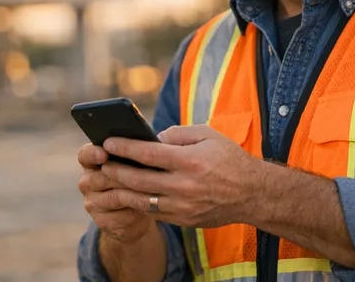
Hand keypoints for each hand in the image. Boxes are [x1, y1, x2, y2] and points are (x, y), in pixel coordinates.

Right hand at [77, 143, 154, 242]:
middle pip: (101, 177)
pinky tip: (147, 205)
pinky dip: (135, 209)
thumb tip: (150, 141)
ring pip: (113, 196)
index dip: (93, 154)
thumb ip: (134, 152)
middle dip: (123, 174)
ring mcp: (92, 203)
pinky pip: (119, 215)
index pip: (85, 155)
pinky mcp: (101, 221)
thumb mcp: (135, 163)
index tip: (104, 153)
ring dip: (132, 192)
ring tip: (151, 188)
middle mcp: (88, 182)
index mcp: (91, 162)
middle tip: (141, 171)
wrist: (138, 211)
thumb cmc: (138, 178)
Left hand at [98, 125, 259, 227]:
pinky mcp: (184, 220)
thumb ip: (177, 134)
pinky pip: (154, 212)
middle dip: (116, 170)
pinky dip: (138, 202)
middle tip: (102, 162)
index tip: (108, 142)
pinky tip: (129, 193)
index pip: (148, 154)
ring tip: (110, 179)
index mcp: (190, 161)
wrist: (252, 194)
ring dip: (122, 190)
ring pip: (142, 200)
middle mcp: (185, 186)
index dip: (125, 148)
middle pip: (139, 180)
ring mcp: (183, 207)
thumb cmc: (228, 159)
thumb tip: (152, 138)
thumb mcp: (207, 135)